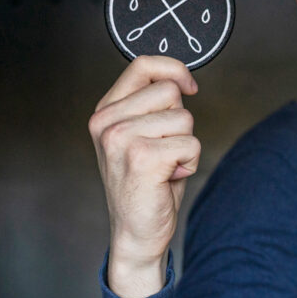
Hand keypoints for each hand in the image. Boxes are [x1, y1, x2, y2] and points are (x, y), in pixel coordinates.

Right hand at [88, 56, 199, 297]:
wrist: (136, 232)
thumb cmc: (147, 183)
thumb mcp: (142, 135)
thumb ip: (152, 105)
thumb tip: (180, 80)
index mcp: (106, 111)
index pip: (143, 65)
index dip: (174, 70)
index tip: (189, 88)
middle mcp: (107, 122)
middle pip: (170, 91)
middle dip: (180, 121)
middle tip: (164, 149)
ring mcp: (120, 138)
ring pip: (184, 118)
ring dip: (185, 145)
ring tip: (165, 166)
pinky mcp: (141, 157)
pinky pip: (190, 144)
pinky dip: (189, 162)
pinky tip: (168, 178)